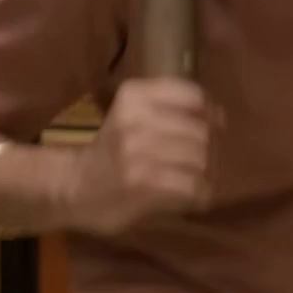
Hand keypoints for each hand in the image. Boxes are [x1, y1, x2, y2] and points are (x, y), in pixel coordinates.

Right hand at [68, 78, 214, 235]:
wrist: (73, 187)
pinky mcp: (142, 181)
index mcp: (134, 95)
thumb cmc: (112, 151)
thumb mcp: (133, 116)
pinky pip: (192, 185)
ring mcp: (138, 150)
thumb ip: (172, 109)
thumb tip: (220, 116)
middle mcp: (135, 117)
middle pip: (201, 130)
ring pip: (200, 158)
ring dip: (207, 175)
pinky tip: (193, 198)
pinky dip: (200, 194)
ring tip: (197, 182)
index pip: (192, 95)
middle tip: (203, 165)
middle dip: (211, 151)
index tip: (211, 127)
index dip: (209, 113)